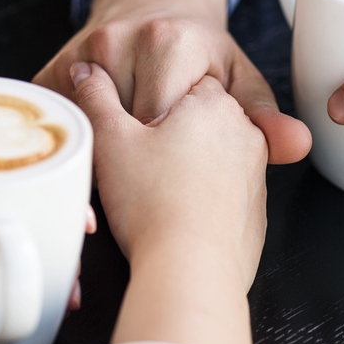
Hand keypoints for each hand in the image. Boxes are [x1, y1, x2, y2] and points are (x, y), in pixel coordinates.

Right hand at [34, 0, 309, 164]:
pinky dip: (72, 152)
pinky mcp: (50, 70)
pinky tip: (95, 163)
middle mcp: (120, 40)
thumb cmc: (200, 49)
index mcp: (171, 42)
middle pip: (121, 133)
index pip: (163, 125)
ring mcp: (78, 53)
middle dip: (138, 163)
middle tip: (155, 177)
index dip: (171, 158)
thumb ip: (262, 117)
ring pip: (86, 134)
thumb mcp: (239, 78)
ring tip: (131, 172)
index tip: (178, 172)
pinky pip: (56, 125)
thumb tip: (298, 145)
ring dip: (103, 162)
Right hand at [71, 62, 267, 343]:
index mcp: (213, 102)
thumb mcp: (110, 140)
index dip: (149, 105)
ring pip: (212, 156)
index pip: (180, 82)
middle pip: (198, 119)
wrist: (193, 271)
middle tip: (139, 164)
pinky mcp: (256, 209)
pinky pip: (224, 191)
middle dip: (170, 135)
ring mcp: (255, 172)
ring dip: (186, 166)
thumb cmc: (153, 204)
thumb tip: (87, 72)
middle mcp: (245, 132)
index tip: (134, 128)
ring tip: (154, 193)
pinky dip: (201, 197)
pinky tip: (175, 213)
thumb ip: (96, 97)